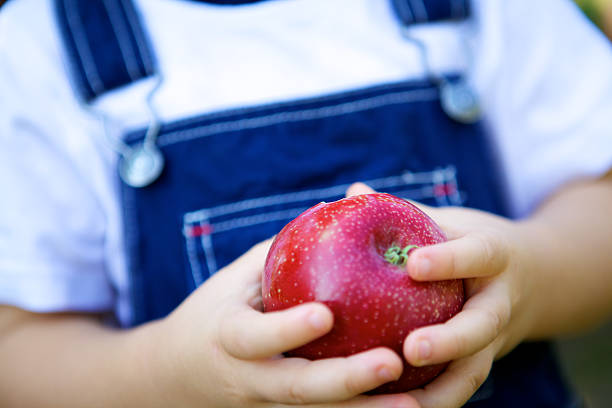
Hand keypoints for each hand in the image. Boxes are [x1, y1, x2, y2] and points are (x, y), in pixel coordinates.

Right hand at [150, 239, 419, 407]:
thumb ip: (280, 251)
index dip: (287, 329)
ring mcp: (269, 404)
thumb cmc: (216, 310)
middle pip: (297, 388)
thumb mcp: (235, 278)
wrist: (181, 373)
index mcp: (229, 337)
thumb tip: (334, 206)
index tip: (326, 314)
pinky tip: (406, 407)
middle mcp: (249, 378)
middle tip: (390, 363)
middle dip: (344, 379)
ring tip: (412, 404)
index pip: (255, 337)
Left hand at [347, 183, 540, 407]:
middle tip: (411, 348)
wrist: (533, 279)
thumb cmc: (474, 245)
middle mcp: (499, 301)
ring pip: (475, 369)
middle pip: (482, 326)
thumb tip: (353, 192)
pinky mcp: (482, 362)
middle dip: (451, 340)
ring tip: (403, 402)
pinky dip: (434, 401)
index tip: (414, 264)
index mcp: (494, 256)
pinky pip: (459, 387)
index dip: (449, 260)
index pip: (478, 255)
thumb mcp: (451, 222)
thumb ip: (408, 213)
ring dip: (443, 390)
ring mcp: (494, 338)